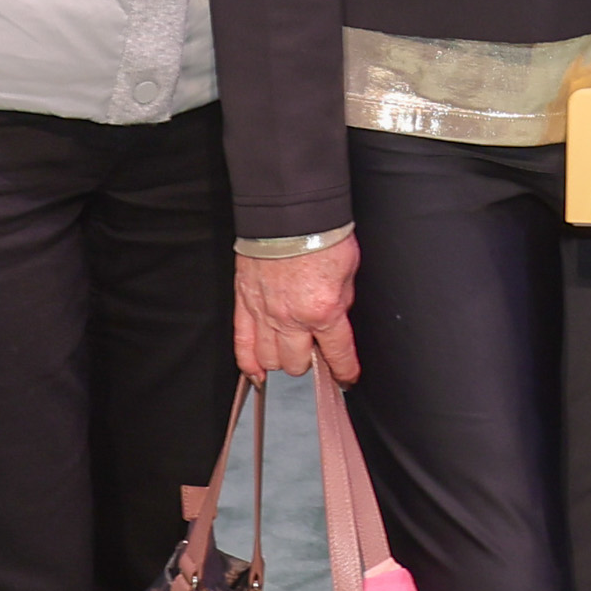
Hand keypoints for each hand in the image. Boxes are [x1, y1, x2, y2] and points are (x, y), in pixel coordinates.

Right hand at [236, 234, 363, 382]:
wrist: (289, 213)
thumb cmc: (321, 236)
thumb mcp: (349, 272)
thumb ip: (342, 302)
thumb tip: (337, 319)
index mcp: (323, 311)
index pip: (337, 355)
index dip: (345, 371)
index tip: (347, 377)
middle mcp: (291, 318)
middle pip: (296, 364)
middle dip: (309, 362)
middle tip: (314, 352)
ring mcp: (264, 313)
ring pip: (269, 359)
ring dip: (281, 360)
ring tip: (289, 352)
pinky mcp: (244, 303)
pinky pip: (241, 344)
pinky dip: (248, 362)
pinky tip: (256, 371)